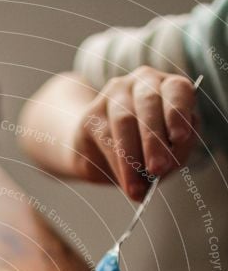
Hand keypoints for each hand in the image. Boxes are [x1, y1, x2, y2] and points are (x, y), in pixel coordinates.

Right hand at [73, 66, 197, 199]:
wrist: (101, 151)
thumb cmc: (144, 149)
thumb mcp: (168, 151)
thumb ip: (175, 152)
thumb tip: (168, 161)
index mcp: (168, 87)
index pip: (176, 90)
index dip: (179, 113)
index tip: (180, 138)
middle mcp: (142, 82)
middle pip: (148, 104)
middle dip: (154, 140)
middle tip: (159, 169)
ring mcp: (114, 95)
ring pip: (124, 121)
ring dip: (132, 157)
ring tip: (138, 187)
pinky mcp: (91, 114)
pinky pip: (105, 138)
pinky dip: (117, 165)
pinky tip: (125, 184)